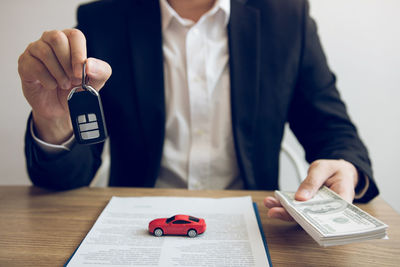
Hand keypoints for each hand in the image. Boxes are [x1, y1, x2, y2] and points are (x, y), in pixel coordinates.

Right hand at [18, 29, 111, 143]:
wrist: (61, 108)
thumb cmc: (77, 89)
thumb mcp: (96, 82)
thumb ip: (100, 71)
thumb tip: (89, 64)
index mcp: (70, 40)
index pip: (75, 35)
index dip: (78, 54)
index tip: (81, 74)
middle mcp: (50, 40)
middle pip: (56, 39)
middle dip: (67, 63)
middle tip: (73, 80)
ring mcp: (35, 50)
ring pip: (44, 52)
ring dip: (58, 73)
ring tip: (64, 84)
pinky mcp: (25, 63)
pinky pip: (35, 67)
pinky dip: (48, 81)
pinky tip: (52, 86)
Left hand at [264, 159, 358, 220]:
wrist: (336, 170)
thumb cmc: (334, 170)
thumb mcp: (323, 169)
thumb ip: (312, 182)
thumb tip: (300, 197)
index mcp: (342, 201)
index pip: (330, 215)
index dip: (315, 221)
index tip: (299, 218)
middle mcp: (329, 210)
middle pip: (311, 217)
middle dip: (291, 215)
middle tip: (274, 211)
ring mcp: (317, 210)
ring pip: (300, 214)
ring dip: (283, 210)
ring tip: (269, 204)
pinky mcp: (308, 206)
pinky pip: (295, 207)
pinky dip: (283, 204)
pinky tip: (272, 201)